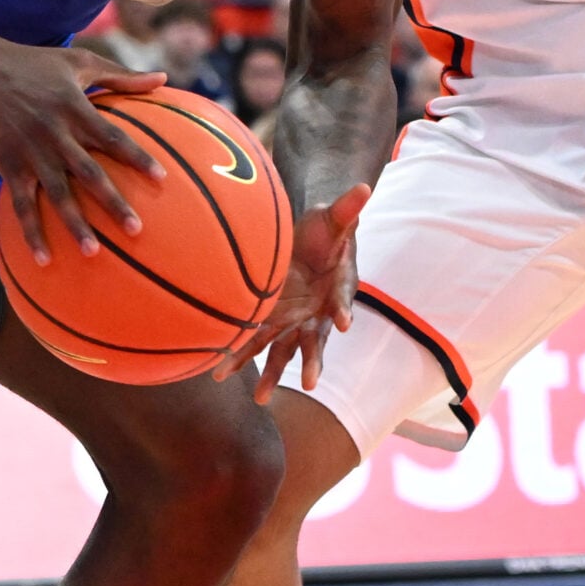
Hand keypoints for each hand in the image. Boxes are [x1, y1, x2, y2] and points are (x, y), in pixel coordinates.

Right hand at [0, 45, 164, 263]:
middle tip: (136, 229)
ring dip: (74, 225)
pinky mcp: (7, 164)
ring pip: (57, 194)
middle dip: (113, 202)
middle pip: (90, 173)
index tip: (161, 179)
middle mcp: (55, 133)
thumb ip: (122, 76)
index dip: (137, 157)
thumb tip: (164, 80)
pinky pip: (22, 204)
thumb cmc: (33, 63)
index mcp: (75, 108)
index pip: (113, 137)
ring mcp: (30, 152)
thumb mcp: (79, 62)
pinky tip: (44, 258)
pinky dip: (32, 232)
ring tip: (93, 253)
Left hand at [227, 185, 370, 403]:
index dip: (342, 310)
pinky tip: (219, 374)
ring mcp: (293, 320)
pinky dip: (239, 355)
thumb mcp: (335, 216)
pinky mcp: (271, 320)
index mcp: (337, 289)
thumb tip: (364, 186)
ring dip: (272, 375)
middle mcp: (317, 313)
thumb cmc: (325, 229)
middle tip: (311, 383)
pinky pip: (254, 340)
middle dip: (311, 363)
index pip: (343, 299)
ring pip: (282, 351)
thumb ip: (347, 207)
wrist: (306, 241)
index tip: (343, 323)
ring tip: (259, 399)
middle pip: (315, 341)